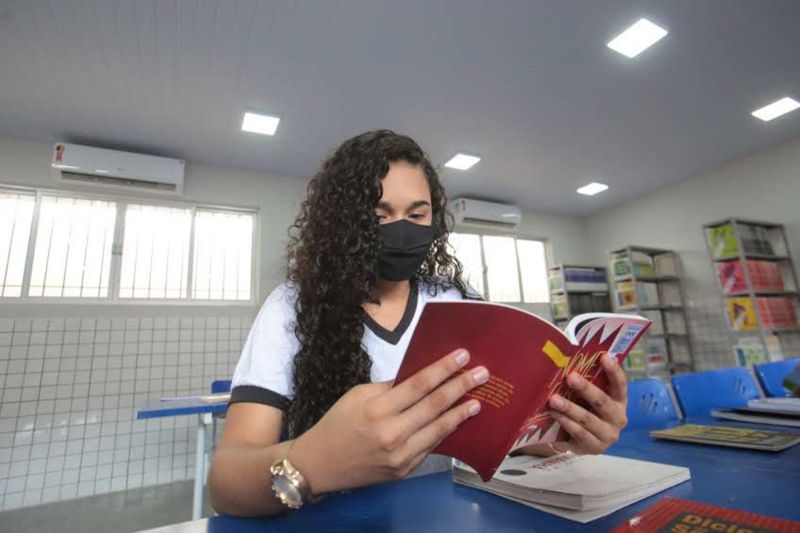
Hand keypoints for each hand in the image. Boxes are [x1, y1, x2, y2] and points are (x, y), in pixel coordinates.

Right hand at [288, 349, 487, 493]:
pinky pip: (430, 447)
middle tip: (481, 374)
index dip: (444, 369)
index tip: (463, 356)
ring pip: (438, 429)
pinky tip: (456, 421)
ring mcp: (400, 455)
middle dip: (461, 386)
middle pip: (434, 405)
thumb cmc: (337, 424)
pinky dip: (444, 432)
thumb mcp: (357, 395)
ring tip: (477, 401)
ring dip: (460, 413)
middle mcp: (391, 434)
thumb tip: (420, 376)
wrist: (320, 465)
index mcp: (377, 409)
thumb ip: (390, 387)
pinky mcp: (404, 470)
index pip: (419, 384)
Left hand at [517, 352, 627, 456]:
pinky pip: (579, 433)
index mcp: (620, 400)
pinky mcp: (595, 447)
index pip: (620, 384)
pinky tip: (555, 414)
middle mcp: (618, 418)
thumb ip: (589, 382)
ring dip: (569, 408)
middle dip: (586, 389)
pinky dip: (566, 422)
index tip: (604, 356)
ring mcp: (608, 435)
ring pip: (588, 419)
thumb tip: (570, 359)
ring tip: (554, 399)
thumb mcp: (591, 397)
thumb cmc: (587, 410)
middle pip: (602, 402)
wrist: (583, 441)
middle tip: (571, 377)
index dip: (613, 370)